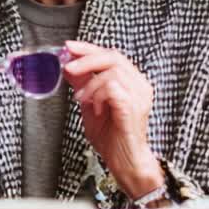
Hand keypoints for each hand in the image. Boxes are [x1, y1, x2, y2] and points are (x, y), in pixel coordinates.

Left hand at [63, 40, 162, 197]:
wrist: (124, 161)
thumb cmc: (111, 136)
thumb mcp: (90, 104)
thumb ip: (83, 84)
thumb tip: (68, 66)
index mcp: (131, 82)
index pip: (111, 55)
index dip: (88, 48)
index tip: (68, 47)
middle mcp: (139, 85)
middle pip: (114, 57)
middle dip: (87, 58)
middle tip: (68, 67)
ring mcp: (139, 96)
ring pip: (112, 71)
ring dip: (90, 83)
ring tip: (83, 99)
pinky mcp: (133, 107)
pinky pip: (113, 88)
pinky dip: (98, 95)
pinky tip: (95, 109)